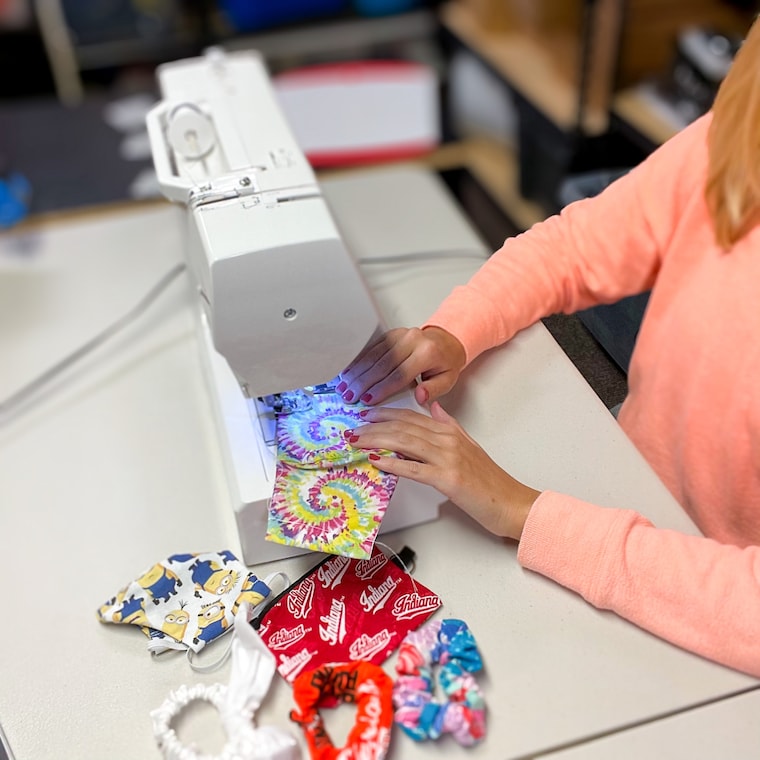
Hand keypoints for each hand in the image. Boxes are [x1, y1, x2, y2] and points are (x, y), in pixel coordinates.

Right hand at [338, 326, 466, 405]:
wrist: (446, 342)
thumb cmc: (445, 364)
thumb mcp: (447, 380)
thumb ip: (433, 390)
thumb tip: (420, 396)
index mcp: (427, 353)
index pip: (400, 374)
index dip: (381, 388)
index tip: (367, 400)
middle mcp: (412, 340)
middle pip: (382, 364)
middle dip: (363, 382)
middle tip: (348, 396)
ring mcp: (400, 334)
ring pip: (373, 354)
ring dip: (356, 372)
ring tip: (343, 386)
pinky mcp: (391, 333)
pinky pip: (371, 347)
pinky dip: (358, 361)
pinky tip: (348, 371)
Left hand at [349, 402, 540, 539]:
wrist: (512, 503)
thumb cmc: (491, 482)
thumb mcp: (470, 446)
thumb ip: (450, 426)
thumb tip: (435, 408)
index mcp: (451, 432)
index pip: (412, 417)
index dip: (386, 413)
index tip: (366, 414)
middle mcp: (448, 440)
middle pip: (404, 427)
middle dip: (375, 426)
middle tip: (352, 428)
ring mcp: (448, 458)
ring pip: (405, 442)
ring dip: (378, 440)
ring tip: (357, 441)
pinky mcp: (448, 479)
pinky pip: (415, 469)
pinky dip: (394, 463)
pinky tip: (378, 461)